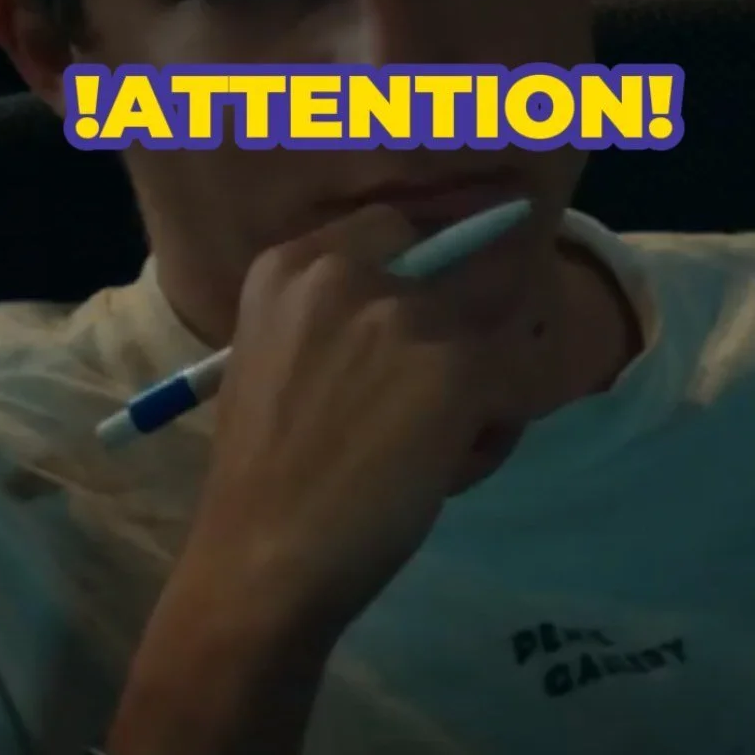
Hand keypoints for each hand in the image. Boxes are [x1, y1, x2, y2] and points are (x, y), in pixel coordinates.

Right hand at [184, 203, 495, 644]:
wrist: (262, 553)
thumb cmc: (262, 475)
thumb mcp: (273, 358)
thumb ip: (333, 318)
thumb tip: (420, 309)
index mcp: (291, 265)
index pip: (389, 227)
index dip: (416, 273)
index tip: (422, 316)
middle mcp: (347, 271)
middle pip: (448, 280)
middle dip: (451, 337)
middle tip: (426, 403)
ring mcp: (404, 314)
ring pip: (488, 334)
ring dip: (479, 386)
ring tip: (438, 447)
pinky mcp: (457, 364)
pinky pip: (518, 381)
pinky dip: (500, 425)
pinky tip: (454, 465)